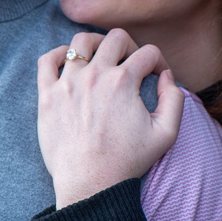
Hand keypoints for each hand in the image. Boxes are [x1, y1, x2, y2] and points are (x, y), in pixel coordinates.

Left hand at [37, 29, 183, 208]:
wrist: (89, 182)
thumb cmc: (127, 161)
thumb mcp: (166, 134)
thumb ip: (174, 100)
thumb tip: (167, 76)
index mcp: (124, 82)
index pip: (148, 53)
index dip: (158, 62)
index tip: (156, 77)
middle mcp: (95, 76)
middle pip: (115, 38)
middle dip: (130, 47)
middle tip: (131, 65)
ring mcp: (67, 83)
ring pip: (81, 42)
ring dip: (96, 44)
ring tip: (102, 59)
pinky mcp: (47, 94)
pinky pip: (47, 60)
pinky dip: (60, 54)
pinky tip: (70, 62)